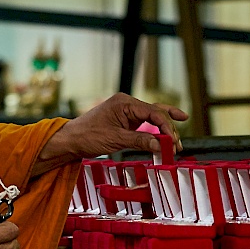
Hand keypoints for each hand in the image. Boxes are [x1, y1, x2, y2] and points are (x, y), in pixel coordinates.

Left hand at [31, 94, 188, 176]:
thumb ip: (139, 141)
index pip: (153, 112)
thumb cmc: (88, 136)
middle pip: (156, 113)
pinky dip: (154, 131)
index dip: (166, 127)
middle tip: (178, 145)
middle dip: (169, 128)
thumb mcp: (115, 140)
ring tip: (176, 142)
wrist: (71, 140)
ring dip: (164, 130)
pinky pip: (144, 124)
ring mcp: (126, 112)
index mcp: (125, 103)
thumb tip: (160, 145)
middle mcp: (127, 104)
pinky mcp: (124, 121)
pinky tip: (165, 135)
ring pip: (152, 118)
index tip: (173, 141)